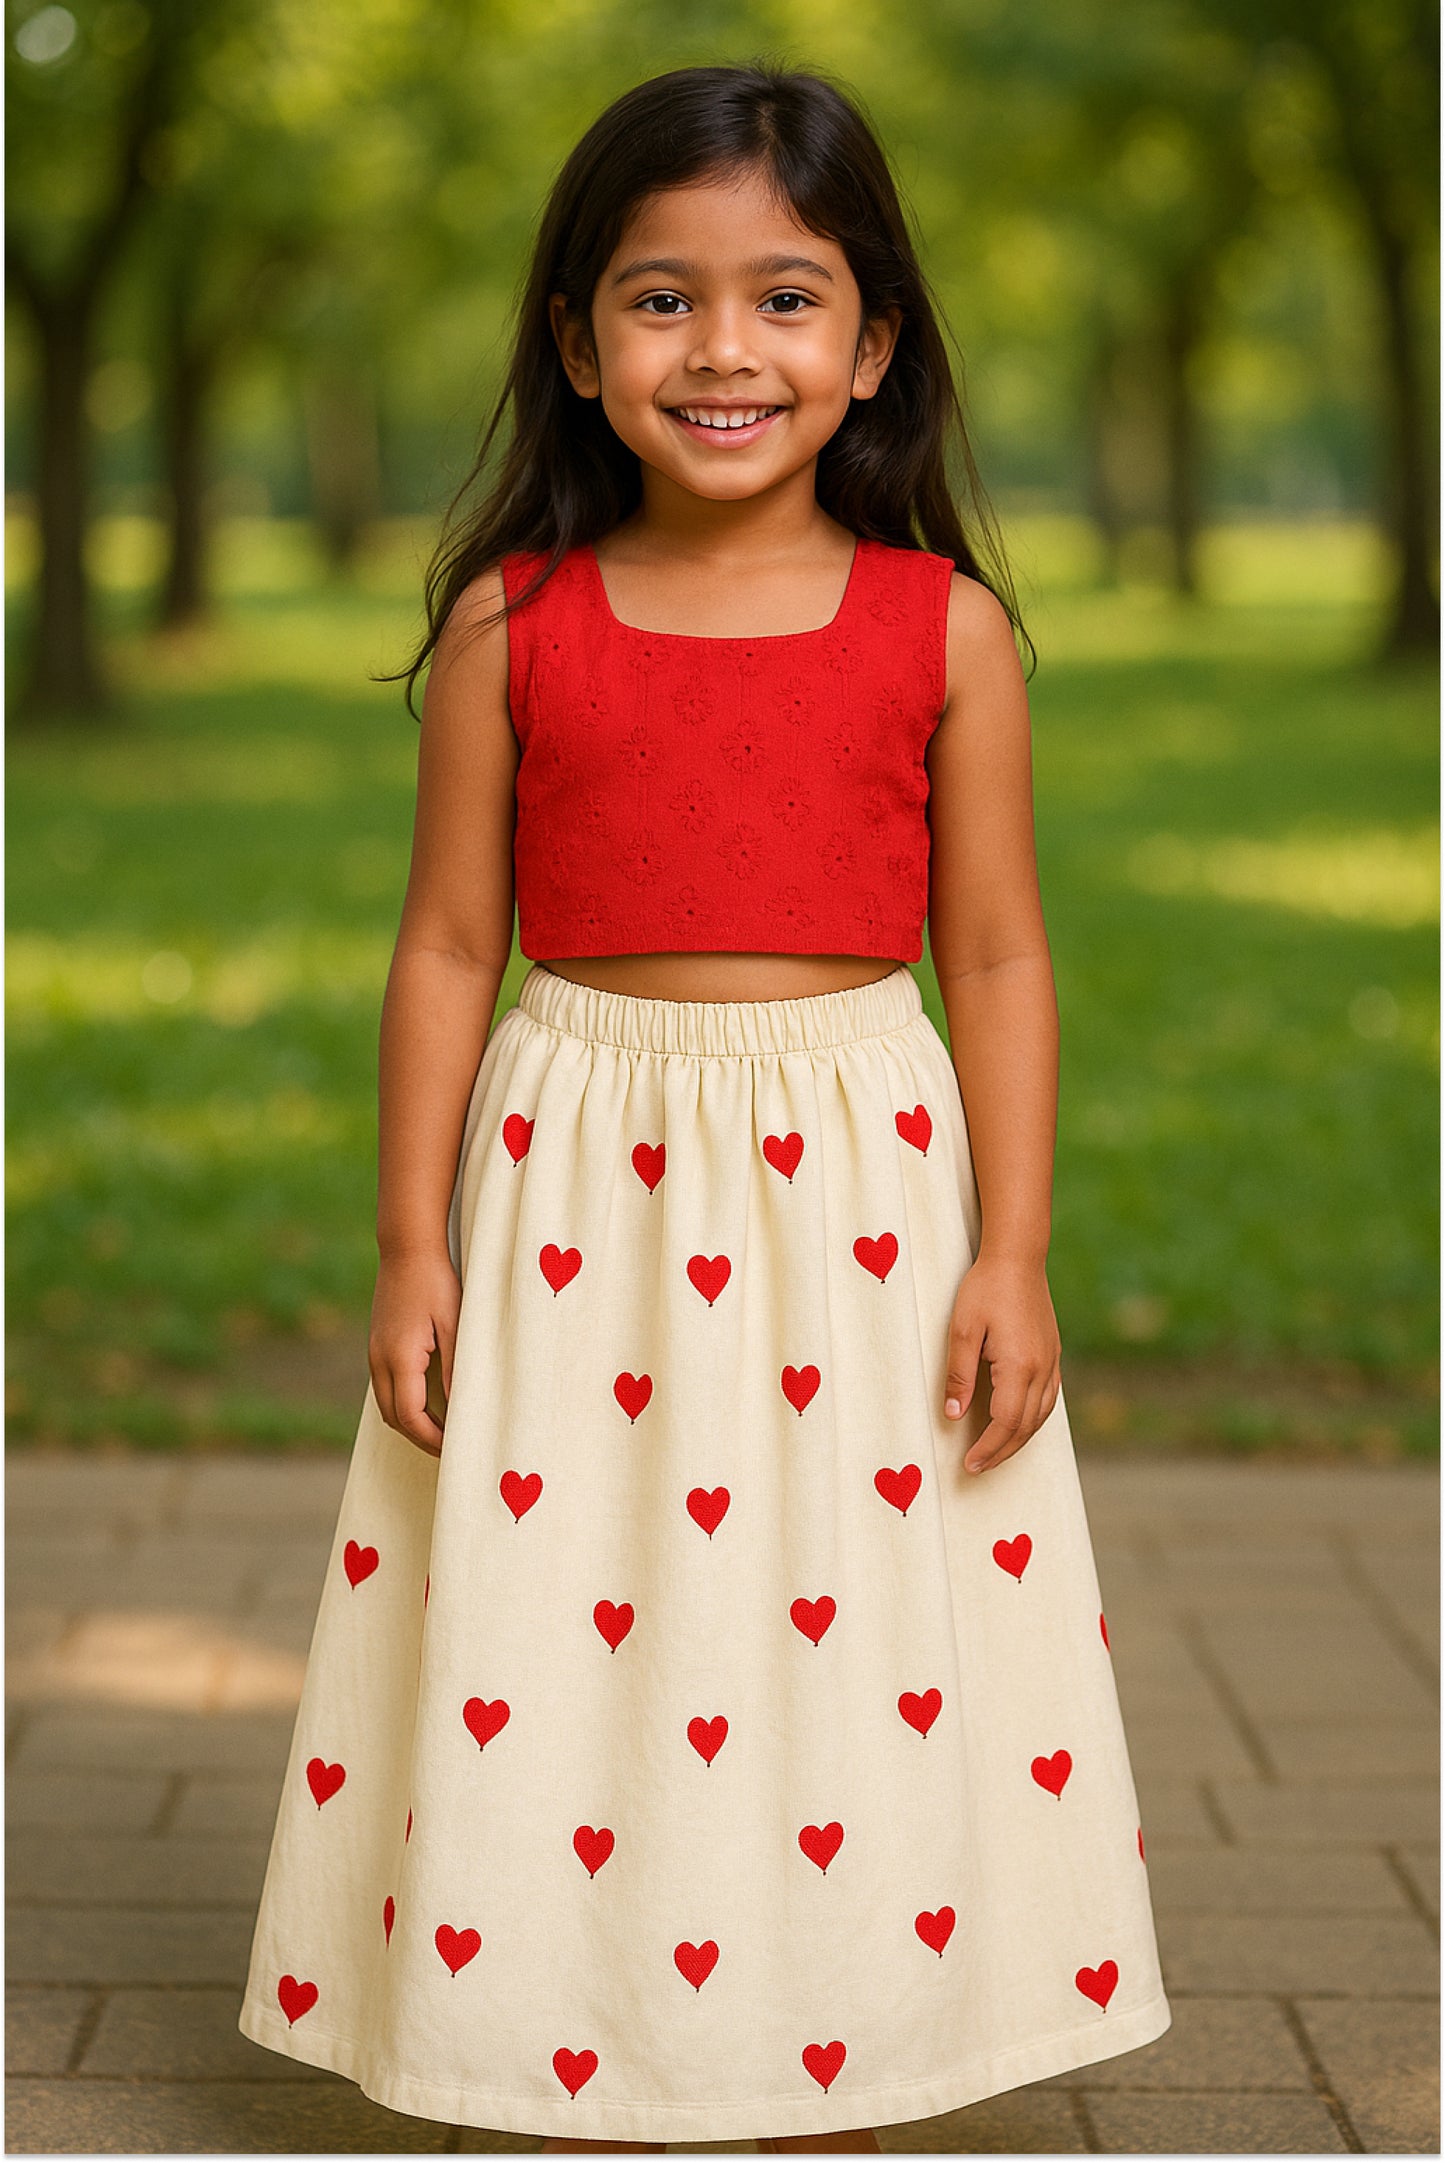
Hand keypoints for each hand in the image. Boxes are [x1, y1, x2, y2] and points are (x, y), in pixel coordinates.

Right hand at [368, 1246, 460, 1458]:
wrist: (407, 1249)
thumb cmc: (436, 1283)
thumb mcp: (454, 1325)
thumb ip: (455, 1369)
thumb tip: (458, 1408)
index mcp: (400, 1358)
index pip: (411, 1417)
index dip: (432, 1439)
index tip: (455, 1449)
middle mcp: (380, 1360)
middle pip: (395, 1419)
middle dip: (421, 1439)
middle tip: (452, 1448)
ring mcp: (374, 1353)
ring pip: (387, 1406)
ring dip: (412, 1424)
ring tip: (443, 1431)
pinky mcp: (377, 1346)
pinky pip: (387, 1388)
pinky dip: (405, 1405)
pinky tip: (429, 1403)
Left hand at [942, 1251, 1061, 1473]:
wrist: (1018, 1258)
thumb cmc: (985, 1290)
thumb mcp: (962, 1330)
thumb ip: (959, 1375)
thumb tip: (953, 1415)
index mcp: (1018, 1366)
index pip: (1006, 1422)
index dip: (989, 1447)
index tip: (970, 1463)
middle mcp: (1042, 1368)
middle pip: (1026, 1426)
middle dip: (1002, 1451)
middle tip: (978, 1467)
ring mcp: (1051, 1361)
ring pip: (1042, 1416)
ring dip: (1019, 1439)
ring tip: (995, 1453)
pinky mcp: (1053, 1354)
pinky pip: (1049, 1399)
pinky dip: (1033, 1419)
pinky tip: (1020, 1423)